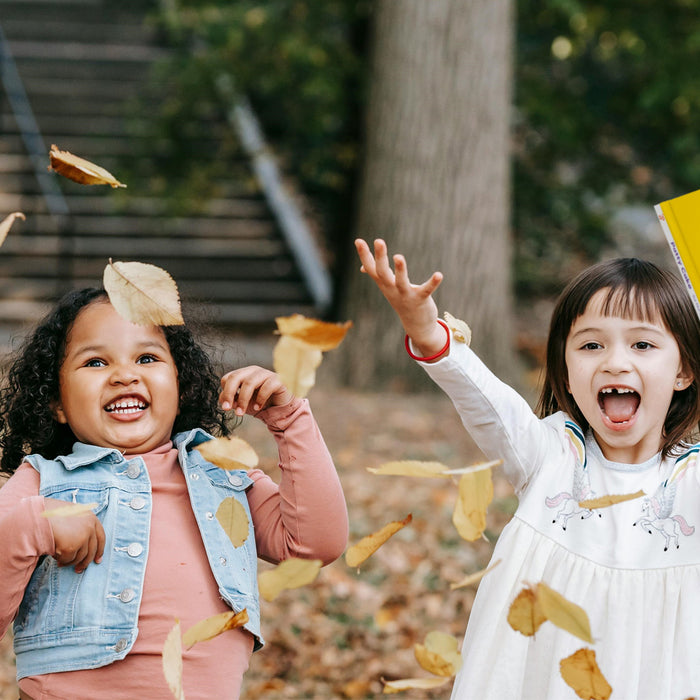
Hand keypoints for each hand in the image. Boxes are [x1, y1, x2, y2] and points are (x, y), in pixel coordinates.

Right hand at [44, 498, 104, 572]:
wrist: (37, 516)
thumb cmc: (51, 515)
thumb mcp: (71, 514)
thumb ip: (80, 525)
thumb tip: (84, 543)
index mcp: (91, 518)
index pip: (101, 537)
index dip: (99, 550)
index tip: (97, 560)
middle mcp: (90, 527)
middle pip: (92, 550)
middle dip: (85, 562)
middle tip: (78, 570)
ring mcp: (82, 537)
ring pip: (80, 557)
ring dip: (70, 563)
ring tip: (60, 563)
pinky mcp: (72, 547)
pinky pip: (68, 560)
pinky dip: (62, 561)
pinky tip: (55, 558)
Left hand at [219, 365, 293, 415]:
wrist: (280, 409)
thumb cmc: (260, 403)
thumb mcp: (243, 403)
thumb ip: (232, 400)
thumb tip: (224, 401)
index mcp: (244, 374)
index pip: (228, 378)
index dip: (224, 392)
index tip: (225, 407)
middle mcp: (254, 371)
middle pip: (236, 377)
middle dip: (229, 394)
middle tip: (227, 409)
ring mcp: (266, 374)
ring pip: (250, 382)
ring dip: (243, 399)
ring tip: (241, 412)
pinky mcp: (278, 380)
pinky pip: (267, 387)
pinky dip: (260, 398)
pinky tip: (258, 407)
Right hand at [355, 238, 446, 355]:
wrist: (416, 325)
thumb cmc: (402, 300)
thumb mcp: (387, 287)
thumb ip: (376, 275)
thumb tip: (362, 268)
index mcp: (384, 284)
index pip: (371, 268)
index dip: (364, 255)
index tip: (358, 240)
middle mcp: (392, 289)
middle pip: (383, 273)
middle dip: (380, 257)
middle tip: (378, 240)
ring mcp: (405, 295)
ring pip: (401, 282)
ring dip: (400, 270)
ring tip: (398, 256)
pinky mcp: (420, 299)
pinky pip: (426, 290)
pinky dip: (432, 283)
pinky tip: (439, 275)